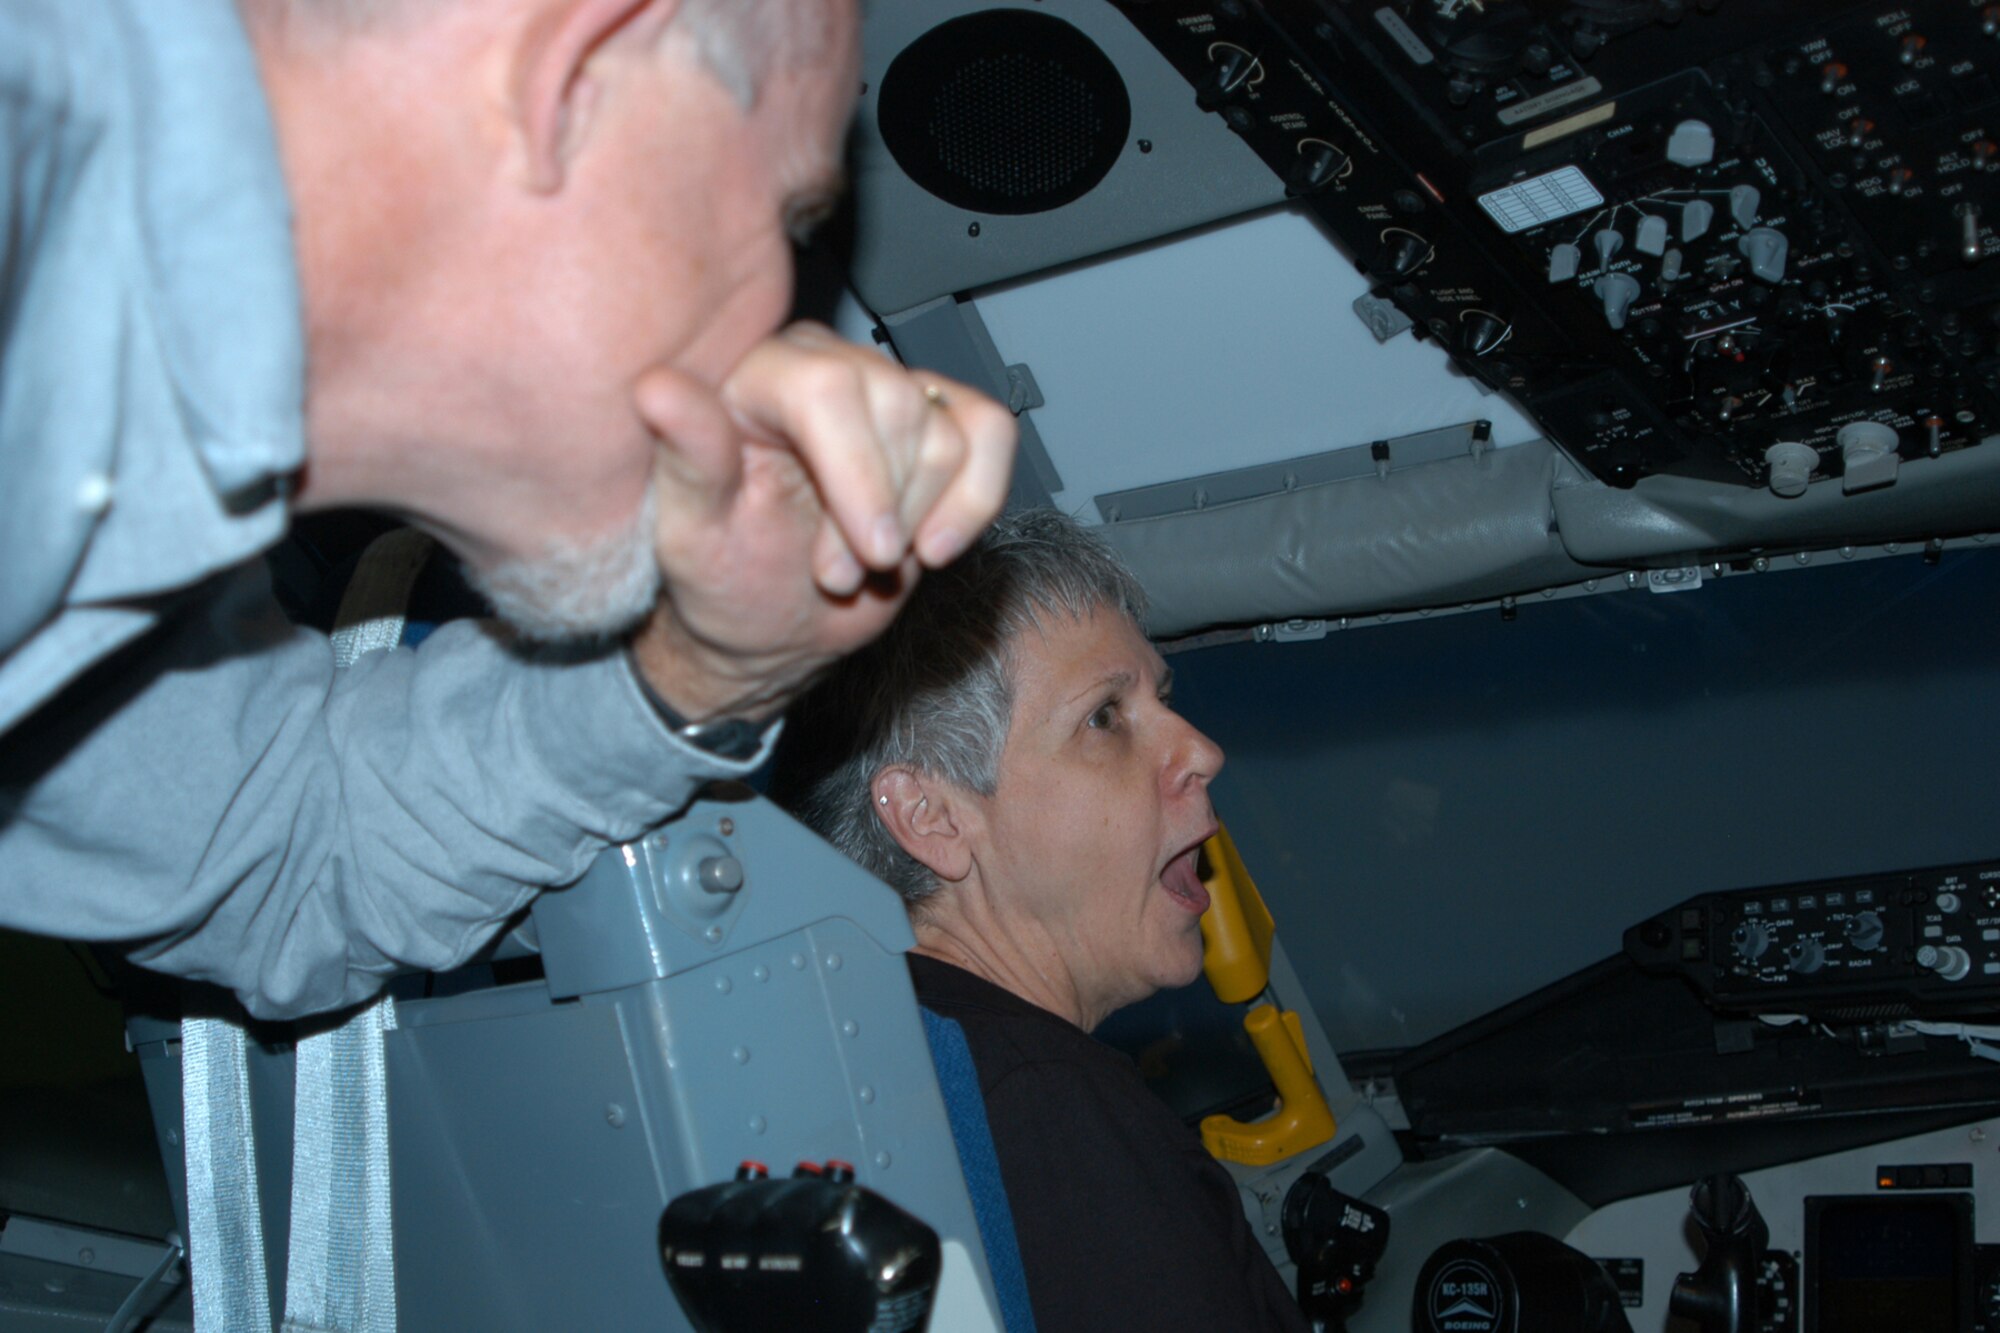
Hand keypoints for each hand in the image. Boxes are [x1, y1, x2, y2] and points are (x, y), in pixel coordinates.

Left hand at [629, 322, 1016, 721]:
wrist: (770, 621)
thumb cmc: (724, 576)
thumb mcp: (690, 536)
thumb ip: (688, 459)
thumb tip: (658, 388)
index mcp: (752, 376)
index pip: (828, 389)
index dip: (861, 474)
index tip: (869, 554)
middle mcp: (821, 363)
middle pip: (898, 411)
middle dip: (882, 512)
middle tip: (835, 574)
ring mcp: (884, 388)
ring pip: (947, 435)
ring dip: (918, 520)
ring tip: (863, 566)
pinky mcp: (936, 420)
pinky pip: (991, 431)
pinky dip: (978, 499)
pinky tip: (935, 545)